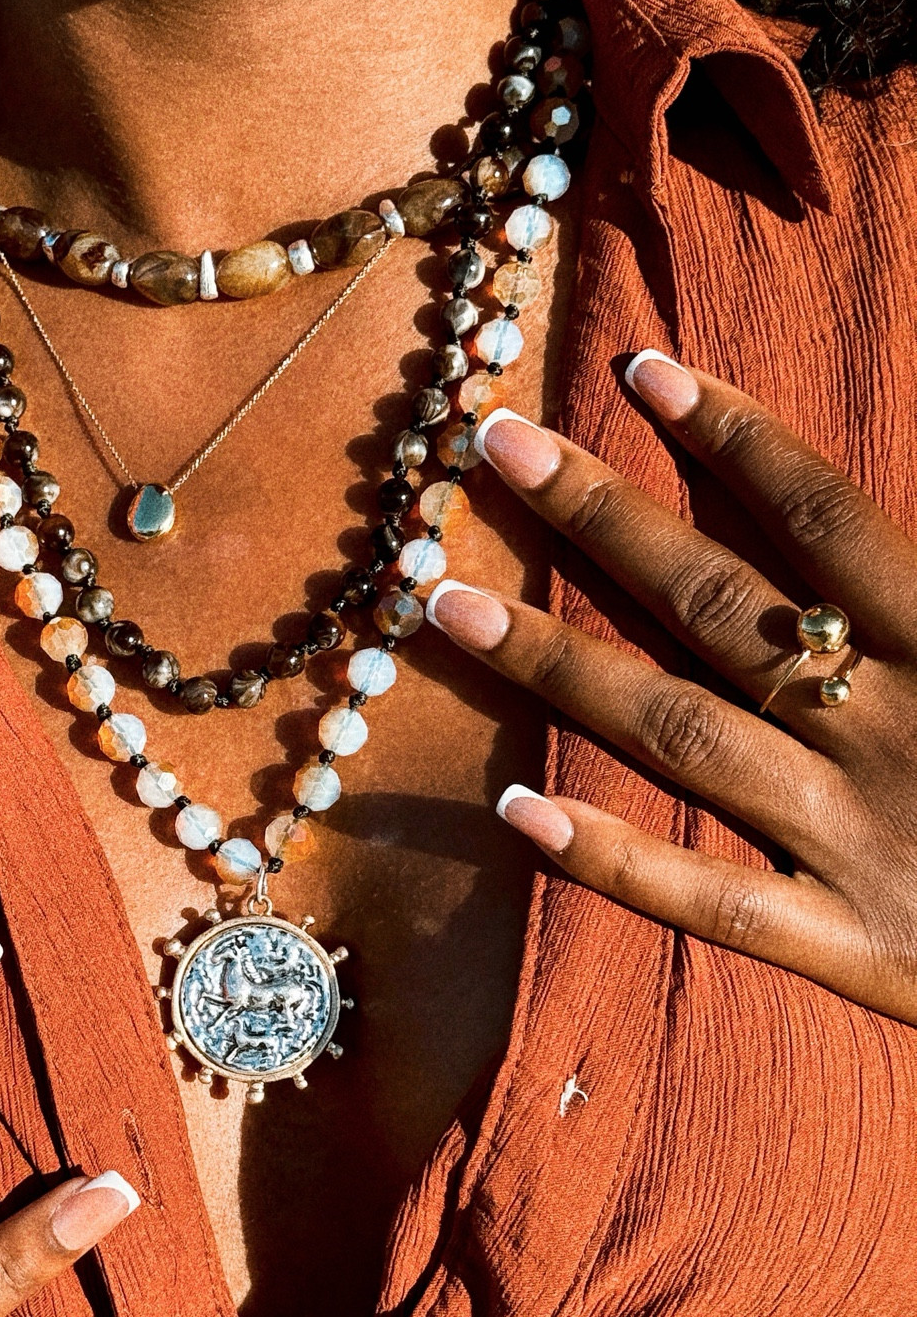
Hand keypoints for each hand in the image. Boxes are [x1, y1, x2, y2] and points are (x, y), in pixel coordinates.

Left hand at [424, 352, 916, 1024]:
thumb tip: (857, 531)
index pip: (825, 516)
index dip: (733, 436)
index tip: (637, 368)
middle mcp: (895, 725)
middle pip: (721, 605)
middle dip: (601, 518)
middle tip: (491, 442)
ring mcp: (863, 838)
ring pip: (682, 733)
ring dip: (558, 666)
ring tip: (445, 604)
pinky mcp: (854, 948)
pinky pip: (712, 902)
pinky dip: (610, 858)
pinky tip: (511, 807)